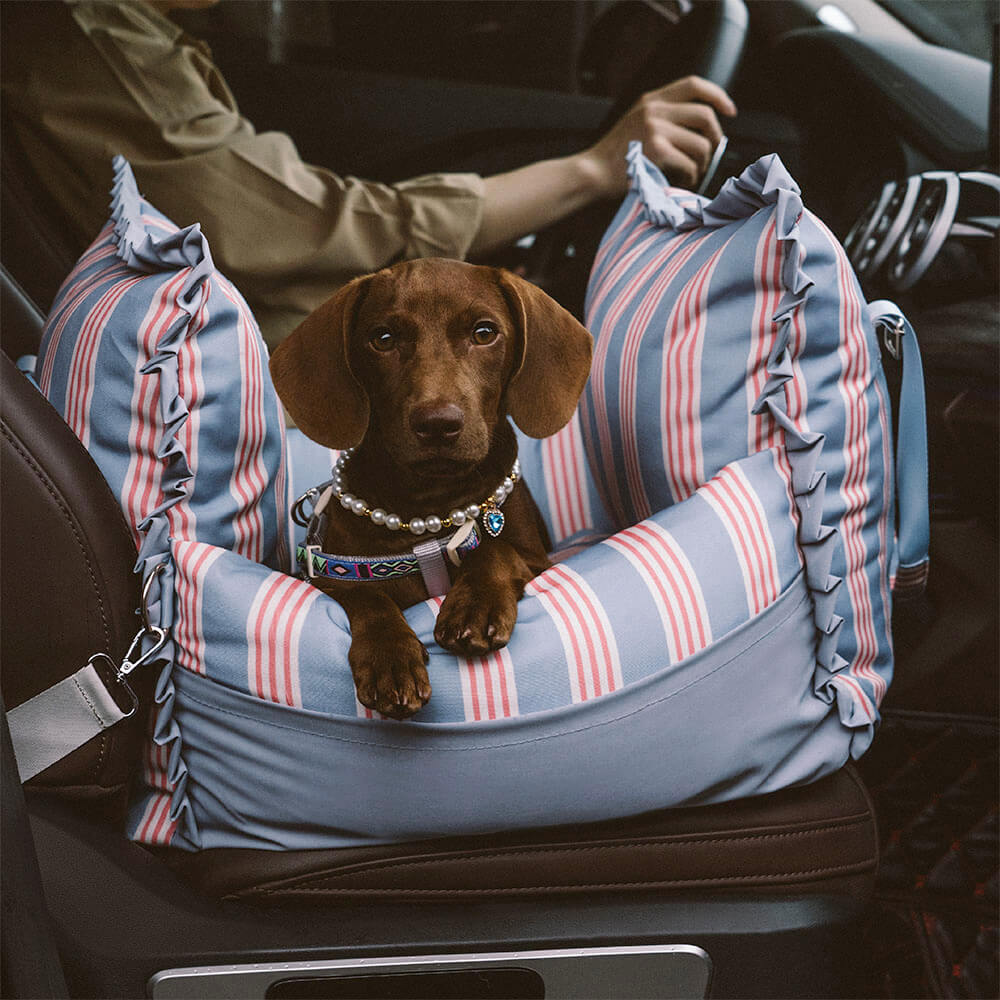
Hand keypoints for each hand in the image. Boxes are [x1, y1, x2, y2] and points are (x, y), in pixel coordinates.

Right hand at [578, 76, 737, 194]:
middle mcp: (654, 110)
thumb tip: (700, 127)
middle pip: (705, 115)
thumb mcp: (635, 124)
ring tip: (692, 174)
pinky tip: (683, 182)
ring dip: (702, 164)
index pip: (693, 84)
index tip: (730, 111)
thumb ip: (661, 118)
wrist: (591, 174)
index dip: (717, 96)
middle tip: (711, 155)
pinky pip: (689, 164)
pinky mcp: (657, 151)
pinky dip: (691, 177)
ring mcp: (655, 129)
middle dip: (715, 138)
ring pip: (701, 144)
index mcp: (650, 100)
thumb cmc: (613, 158)